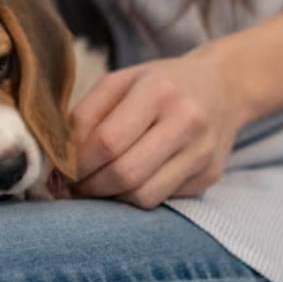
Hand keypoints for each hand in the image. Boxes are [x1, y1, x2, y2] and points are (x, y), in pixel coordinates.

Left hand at [69, 48, 250, 208]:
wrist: (223, 87)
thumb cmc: (160, 84)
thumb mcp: (120, 82)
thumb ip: (86, 114)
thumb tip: (59, 158)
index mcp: (159, 90)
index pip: (107, 141)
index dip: (77, 163)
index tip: (60, 170)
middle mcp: (187, 121)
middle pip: (125, 173)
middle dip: (89, 187)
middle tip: (72, 186)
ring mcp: (202, 153)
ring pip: (143, 196)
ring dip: (110, 198)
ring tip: (96, 186)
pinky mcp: (210, 176)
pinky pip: (162, 200)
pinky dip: (136, 197)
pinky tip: (127, 183)